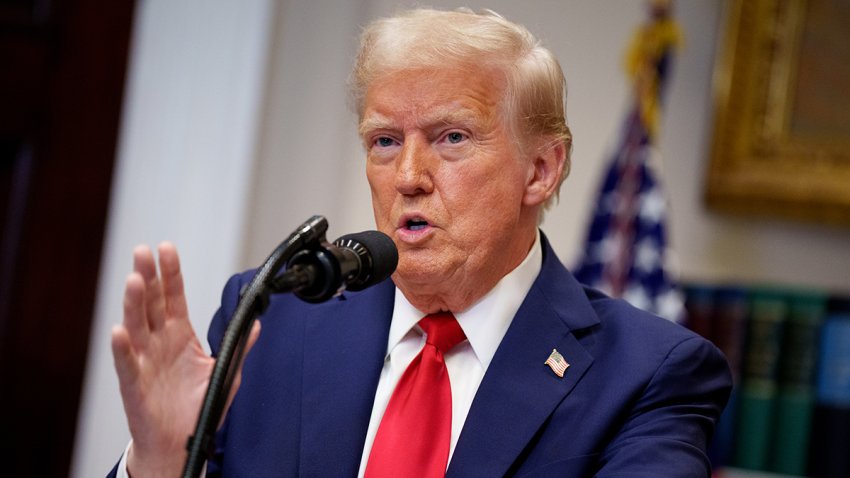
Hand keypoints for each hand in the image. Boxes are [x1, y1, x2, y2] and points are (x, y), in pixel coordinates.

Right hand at [111, 242, 259, 476]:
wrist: (180, 443)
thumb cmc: (197, 407)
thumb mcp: (225, 371)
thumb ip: (239, 346)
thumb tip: (256, 323)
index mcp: (180, 335)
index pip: (174, 297)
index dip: (171, 274)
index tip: (167, 249)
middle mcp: (159, 343)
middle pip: (152, 304)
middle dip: (148, 277)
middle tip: (143, 252)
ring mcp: (145, 361)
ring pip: (136, 326)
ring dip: (134, 303)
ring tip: (134, 280)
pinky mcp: (134, 384)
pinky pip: (127, 363)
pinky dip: (123, 348)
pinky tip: (119, 330)